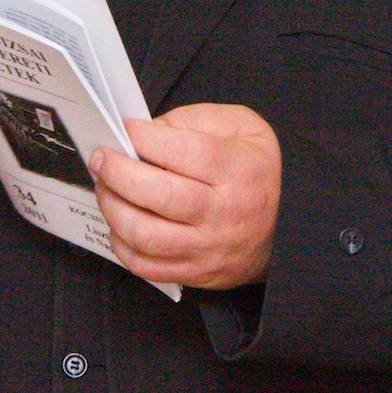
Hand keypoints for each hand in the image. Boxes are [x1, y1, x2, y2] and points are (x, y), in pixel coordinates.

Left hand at [89, 103, 280, 289]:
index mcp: (236, 169)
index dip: (145, 138)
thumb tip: (148, 130)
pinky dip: (123, 245)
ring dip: (113, 208)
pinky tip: (119, 222)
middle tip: (101, 157)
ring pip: (146, 235)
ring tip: (104, 187)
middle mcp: (222, 212)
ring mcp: (208, 247)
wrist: (290, 225)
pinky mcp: (197, 272)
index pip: (181, 152)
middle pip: (158, 194)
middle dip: (117, 172)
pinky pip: (148, 267)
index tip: (126, 128)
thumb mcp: (243, 126)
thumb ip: (196, 120)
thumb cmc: (258, 170)